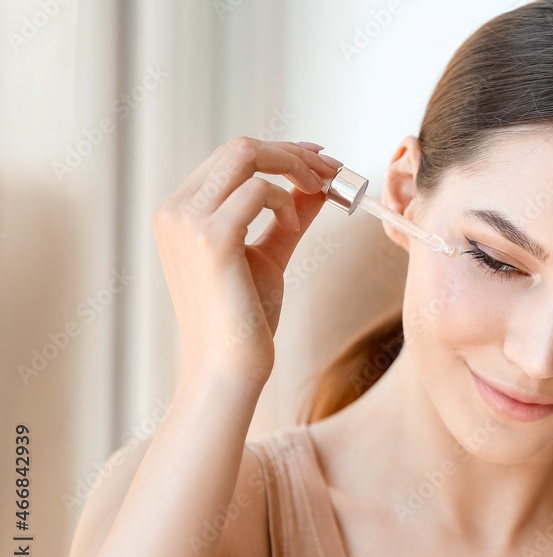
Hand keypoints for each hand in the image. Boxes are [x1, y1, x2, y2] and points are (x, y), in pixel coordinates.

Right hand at [152, 137, 341, 385]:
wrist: (229, 367)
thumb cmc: (245, 319)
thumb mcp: (268, 255)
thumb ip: (288, 218)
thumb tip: (316, 186)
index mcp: (181, 212)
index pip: (231, 158)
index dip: (280, 152)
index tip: (319, 160)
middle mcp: (176, 210)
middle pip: (239, 147)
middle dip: (293, 152)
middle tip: (332, 169)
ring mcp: (187, 221)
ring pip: (246, 155)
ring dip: (295, 168)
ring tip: (320, 193)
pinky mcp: (211, 238)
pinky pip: (259, 190)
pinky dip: (286, 201)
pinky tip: (291, 226)